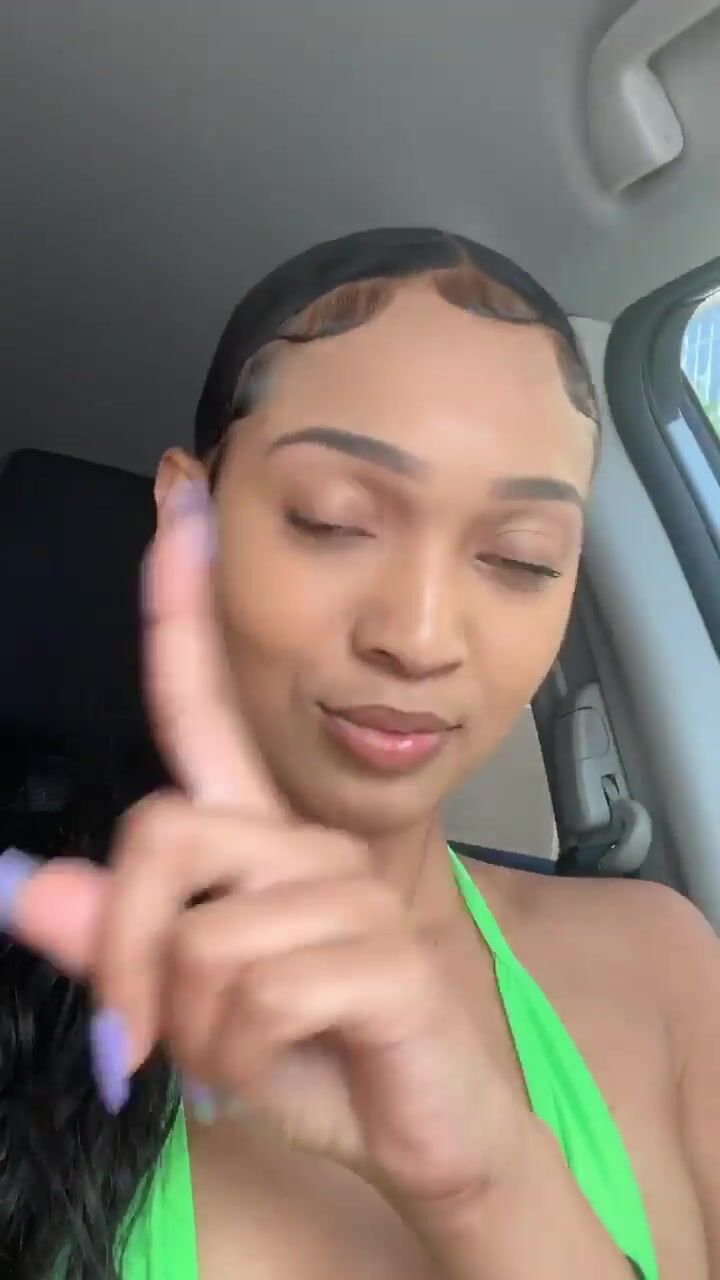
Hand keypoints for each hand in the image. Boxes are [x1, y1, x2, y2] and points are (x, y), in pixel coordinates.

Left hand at [9, 480, 528, 1210]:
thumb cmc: (307, 1053)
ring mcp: (346, 888)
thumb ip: (113, 939)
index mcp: (255, 835)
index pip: (204, 704)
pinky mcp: (381, 951)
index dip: (182, 606)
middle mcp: (301, 839)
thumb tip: (25, 883)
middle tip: (137, 1040)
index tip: (178, 507)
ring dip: (192, 1029)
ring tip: (242, 1055)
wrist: (420, 1126)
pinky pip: (255, 994)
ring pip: (201, 936)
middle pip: (162, 830)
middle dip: (125, 951)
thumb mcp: (186, 1005)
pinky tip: (285, 1065)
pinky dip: (239, 1060)